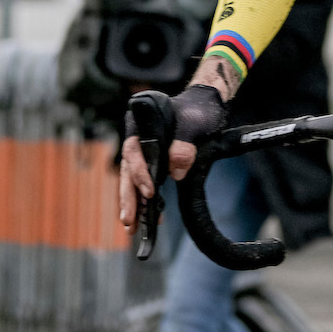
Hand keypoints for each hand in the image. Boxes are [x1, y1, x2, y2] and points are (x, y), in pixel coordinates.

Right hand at [117, 82, 228, 226]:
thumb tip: (175, 173)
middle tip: (129, 221)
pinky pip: (144, 180)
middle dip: (128, 196)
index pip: (134, 150)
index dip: (139, 173)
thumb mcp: (195, 124)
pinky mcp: (153, 159)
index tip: (149, 192)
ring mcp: (144, 149)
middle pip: (128, 169)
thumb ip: (184, 145)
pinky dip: (145, 199)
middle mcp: (138, 136)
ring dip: (132, 202)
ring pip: (132, 178)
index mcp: (141, 122)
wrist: (204, 105)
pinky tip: (148, 216)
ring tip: (131, 226)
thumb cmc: (198, 109)